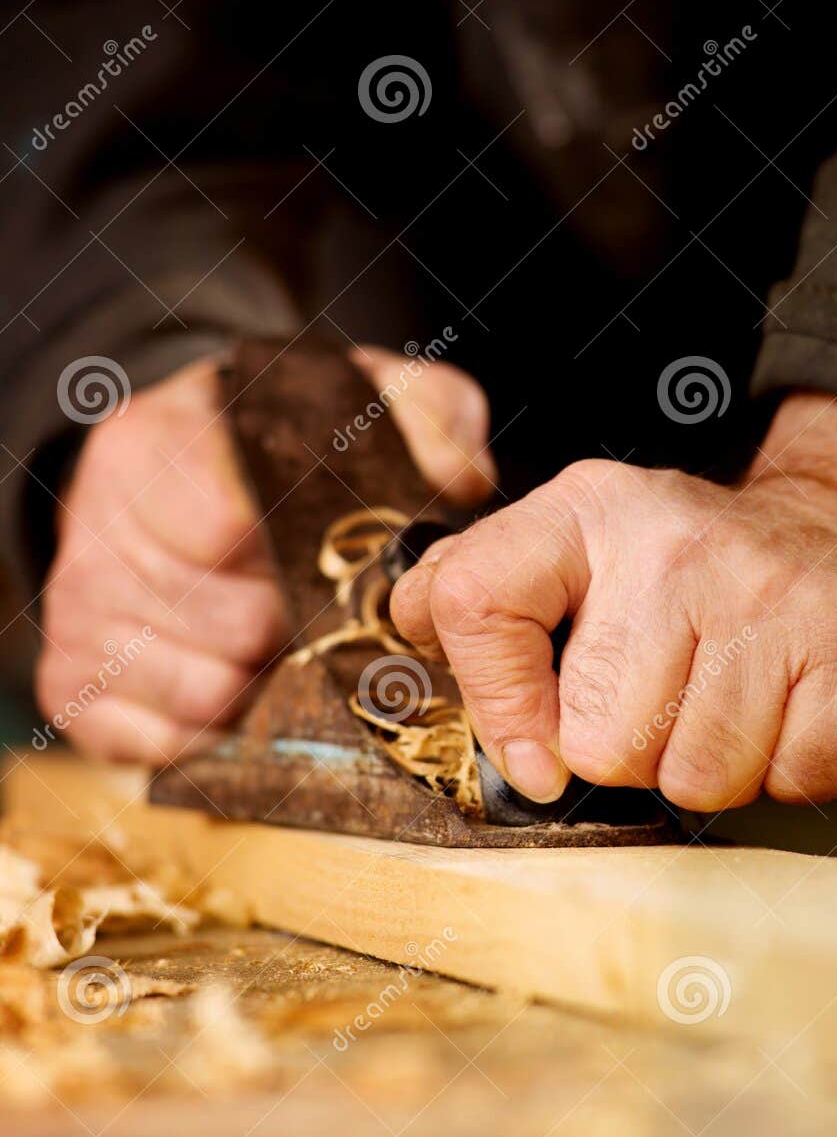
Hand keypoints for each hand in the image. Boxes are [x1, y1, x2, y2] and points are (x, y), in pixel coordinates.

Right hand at [37, 347, 494, 762]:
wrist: (174, 469)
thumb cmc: (280, 443)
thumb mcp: (356, 392)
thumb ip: (423, 414)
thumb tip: (462, 479)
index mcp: (158, 446)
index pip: (226, 527)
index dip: (303, 562)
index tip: (346, 567)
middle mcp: (100, 531)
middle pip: (228, 624)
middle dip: (302, 633)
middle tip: (337, 619)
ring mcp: (81, 614)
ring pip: (203, 693)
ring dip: (269, 687)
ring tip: (293, 649)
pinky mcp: (74, 687)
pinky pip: (159, 743)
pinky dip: (220, 734)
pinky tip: (249, 689)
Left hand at [391, 394, 836, 807]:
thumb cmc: (697, 574)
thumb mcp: (584, 545)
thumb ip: (484, 584)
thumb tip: (408, 623)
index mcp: (590, 508)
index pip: (476, 601)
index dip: (492, 703)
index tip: (531, 755)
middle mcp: (676, 540)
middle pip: (599, 742)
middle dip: (631, 757)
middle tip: (667, 707)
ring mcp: (773, 595)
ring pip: (697, 777)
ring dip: (711, 770)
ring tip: (730, 708)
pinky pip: (790, 781)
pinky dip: (788, 772)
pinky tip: (790, 713)